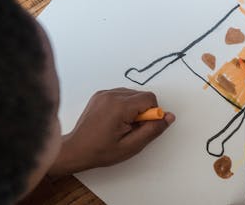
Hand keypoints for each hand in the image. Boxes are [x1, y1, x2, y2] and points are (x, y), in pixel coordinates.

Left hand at [48, 88, 174, 175]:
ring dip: (133, 108)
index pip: (149, 98)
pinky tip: (115, 120)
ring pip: (132, 94)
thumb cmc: (100, 151)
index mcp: (120, 106)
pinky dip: (123, 105)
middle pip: (141, 95)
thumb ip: (152, 130)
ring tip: (122, 125)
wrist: (75, 149)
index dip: (151, 114)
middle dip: (142, 111)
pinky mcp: (100, 94)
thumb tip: (168, 117)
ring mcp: (104, 93)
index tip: (141, 127)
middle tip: (131, 129)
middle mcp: (111, 95)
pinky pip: (121, 94)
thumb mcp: (131, 146)